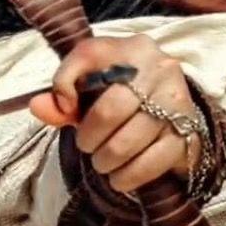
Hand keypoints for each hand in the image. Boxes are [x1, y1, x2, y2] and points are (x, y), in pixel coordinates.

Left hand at [30, 35, 201, 195]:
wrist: (172, 110)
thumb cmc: (122, 92)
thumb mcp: (90, 83)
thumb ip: (62, 92)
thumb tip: (38, 106)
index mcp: (132, 47)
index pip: (87, 59)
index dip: (66, 91)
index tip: (67, 112)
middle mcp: (160, 68)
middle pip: (110, 110)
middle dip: (90, 138)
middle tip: (87, 148)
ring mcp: (177, 101)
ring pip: (129, 141)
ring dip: (107, 161)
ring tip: (103, 163)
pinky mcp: (188, 133)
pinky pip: (152, 162)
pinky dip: (128, 176)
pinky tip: (120, 178)